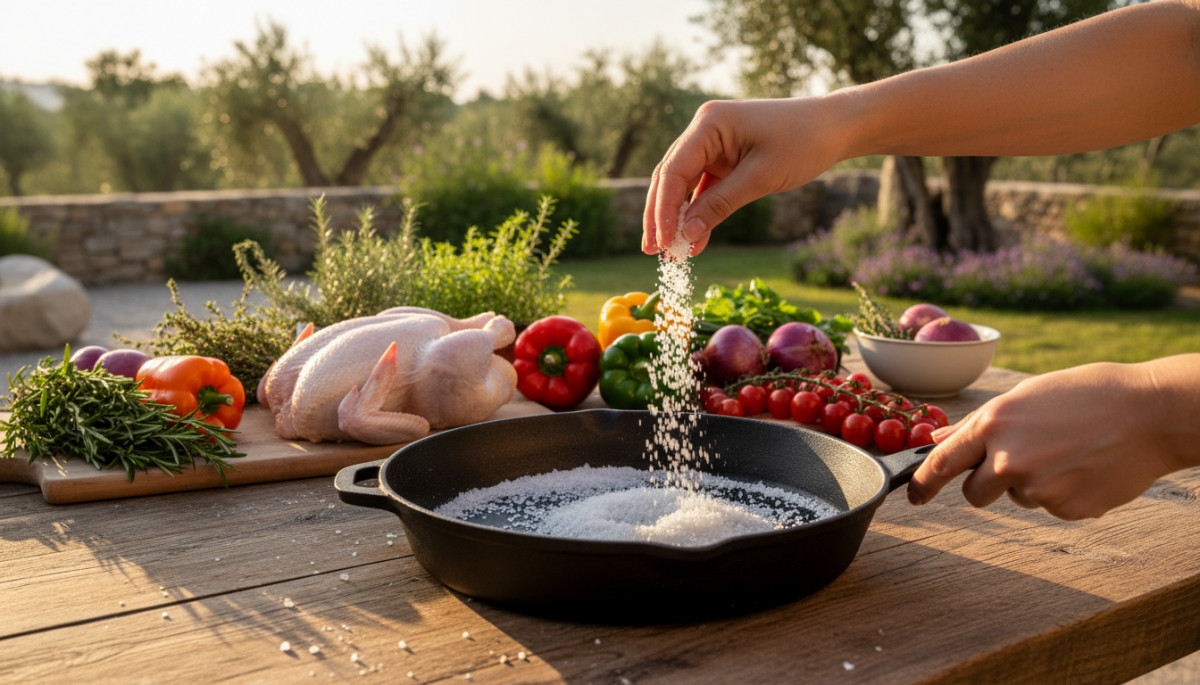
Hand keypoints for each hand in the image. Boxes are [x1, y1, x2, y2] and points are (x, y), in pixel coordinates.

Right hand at [642, 96, 851, 255]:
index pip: (674, 170)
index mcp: (708, 123)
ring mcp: (712, 144)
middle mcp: (703, 130)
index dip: (662, 208)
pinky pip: (703, 188)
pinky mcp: (723, 158)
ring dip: (676, 218)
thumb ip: (720, 204)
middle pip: (670, 177)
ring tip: (668, 252)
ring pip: (682, 185)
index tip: (660, 242)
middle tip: (652, 251)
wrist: (834, 127)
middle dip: (660, 216)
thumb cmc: (802, 142)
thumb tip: (685, 235)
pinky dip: (698, 213)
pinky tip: (693, 241)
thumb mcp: (761, 177)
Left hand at [906, 359, 1194, 519]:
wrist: (1149, 413)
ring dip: (1032, 484)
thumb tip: (938, 439)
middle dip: (987, 485)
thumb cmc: (1086, 395)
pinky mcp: (1066, 510)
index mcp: (993, 424)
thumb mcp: (1024, 397)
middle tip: (1021, 462)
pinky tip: (1085, 467)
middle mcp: (1008, 460)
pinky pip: (1051, 507)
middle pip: (975, 494)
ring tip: (1067, 452)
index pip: (942, 463)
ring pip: (1018, 499)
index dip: (922, 484)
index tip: (912, 496)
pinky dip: (1063, 493)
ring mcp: (1037, 488)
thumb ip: (978, 424)